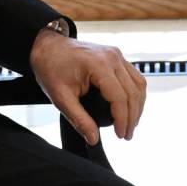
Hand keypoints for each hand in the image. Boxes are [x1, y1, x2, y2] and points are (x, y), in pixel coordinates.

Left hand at [30, 26, 147, 144]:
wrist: (47, 47)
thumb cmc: (51, 68)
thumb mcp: (60, 98)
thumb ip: (79, 119)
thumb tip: (93, 138)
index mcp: (99, 65)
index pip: (120, 97)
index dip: (123, 119)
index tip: (120, 135)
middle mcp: (112, 57)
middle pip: (133, 91)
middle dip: (132, 116)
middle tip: (127, 135)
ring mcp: (116, 54)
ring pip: (139, 83)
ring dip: (138, 105)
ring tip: (131, 124)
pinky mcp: (116, 56)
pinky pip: (134, 76)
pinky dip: (135, 93)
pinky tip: (130, 107)